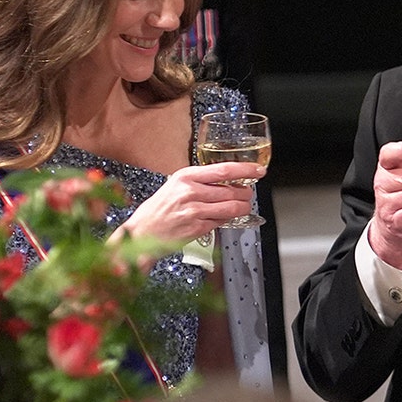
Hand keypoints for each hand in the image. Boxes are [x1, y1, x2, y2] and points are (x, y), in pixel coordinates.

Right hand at [121, 162, 265, 243]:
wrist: (143, 231)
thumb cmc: (159, 207)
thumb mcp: (176, 184)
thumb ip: (199, 181)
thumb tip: (227, 179)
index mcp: (186, 177)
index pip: (224, 170)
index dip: (245, 170)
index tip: (258, 170)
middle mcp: (191, 192)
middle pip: (232, 190)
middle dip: (246, 193)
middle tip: (248, 193)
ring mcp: (195, 211)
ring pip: (232, 207)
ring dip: (243, 207)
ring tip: (242, 206)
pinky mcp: (198, 228)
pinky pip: (222, 221)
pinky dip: (228, 219)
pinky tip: (225, 216)